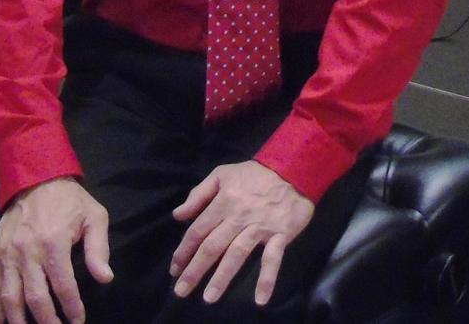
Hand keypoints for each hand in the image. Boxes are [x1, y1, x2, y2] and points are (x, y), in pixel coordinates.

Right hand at [0, 177, 112, 323]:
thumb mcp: (94, 216)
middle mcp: (28, 252)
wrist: (36, 180)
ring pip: (11, 297)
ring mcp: (9, 255)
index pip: (63, 284)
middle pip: (35, 297)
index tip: (78, 321)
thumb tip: (106, 278)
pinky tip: (5, 320)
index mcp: (55, 242)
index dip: (72, 306)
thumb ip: (98, 248)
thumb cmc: (70, 200)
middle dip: (47, 320)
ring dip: (19, 319)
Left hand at [170, 160, 313, 306]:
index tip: (174, 269)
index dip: (184, 251)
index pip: (198, 231)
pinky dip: (267, 278)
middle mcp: (238, 217)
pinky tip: (260, 299)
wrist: (294, 168)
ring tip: (209, 298)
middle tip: (180, 291)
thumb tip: (178, 215)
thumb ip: (199, 194)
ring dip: (222, 277)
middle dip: (195, 270)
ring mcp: (260, 227)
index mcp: (223, 202)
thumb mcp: (223, 174)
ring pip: (237, 253)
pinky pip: (273, 258)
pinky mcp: (280, 234)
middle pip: (212, 246)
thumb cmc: (255, 174)